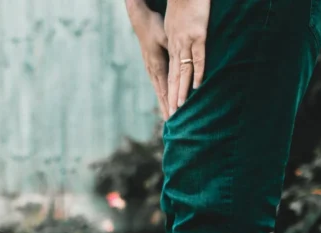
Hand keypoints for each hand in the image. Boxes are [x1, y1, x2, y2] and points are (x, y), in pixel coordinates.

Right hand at [125, 0, 170, 119]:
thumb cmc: (154, 26)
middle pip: (161, 94)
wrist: (140, 20)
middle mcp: (153, 70)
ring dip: (164, 104)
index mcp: (157, 66)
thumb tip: (180, 62)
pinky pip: (158, 84)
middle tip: (171, 124)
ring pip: (159, 90)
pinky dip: (162, 95)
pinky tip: (164, 100)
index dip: (170, 103)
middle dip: (167, 109)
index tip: (174, 115)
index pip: (165, 90)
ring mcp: (151, 69)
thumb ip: (172, 51)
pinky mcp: (151, 66)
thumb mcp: (165, 38)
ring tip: (168, 116)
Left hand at [165, 0, 209, 115]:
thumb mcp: (174, 29)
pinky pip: (197, 56)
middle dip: (171, 98)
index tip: (167, 110)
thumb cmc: (181, 8)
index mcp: (169, 47)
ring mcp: (185, 42)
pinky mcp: (197, 35)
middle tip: (171, 117)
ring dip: (181, 90)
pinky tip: (197, 85)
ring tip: (180, 107)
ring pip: (182, 71)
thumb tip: (178, 58)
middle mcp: (174, 47)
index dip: (167, 93)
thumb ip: (175, 44)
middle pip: (172, 78)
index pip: (166, 76)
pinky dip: (197, 71)